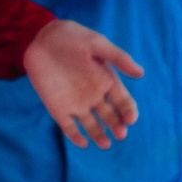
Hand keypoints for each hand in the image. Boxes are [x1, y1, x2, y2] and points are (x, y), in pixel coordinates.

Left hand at [23, 19, 145, 147]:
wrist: (40, 37)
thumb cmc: (71, 37)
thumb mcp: (96, 44)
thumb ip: (118, 58)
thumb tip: (141, 73)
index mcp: (106, 80)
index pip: (123, 101)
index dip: (128, 111)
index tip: (130, 119)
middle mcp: (94, 95)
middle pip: (110, 116)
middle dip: (116, 126)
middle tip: (120, 134)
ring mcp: (76, 103)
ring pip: (92, 124)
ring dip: (99, 135)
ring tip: (105, 144)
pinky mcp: (58, 108)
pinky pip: (68, 126)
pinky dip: (75, 136)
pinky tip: (83, 143)